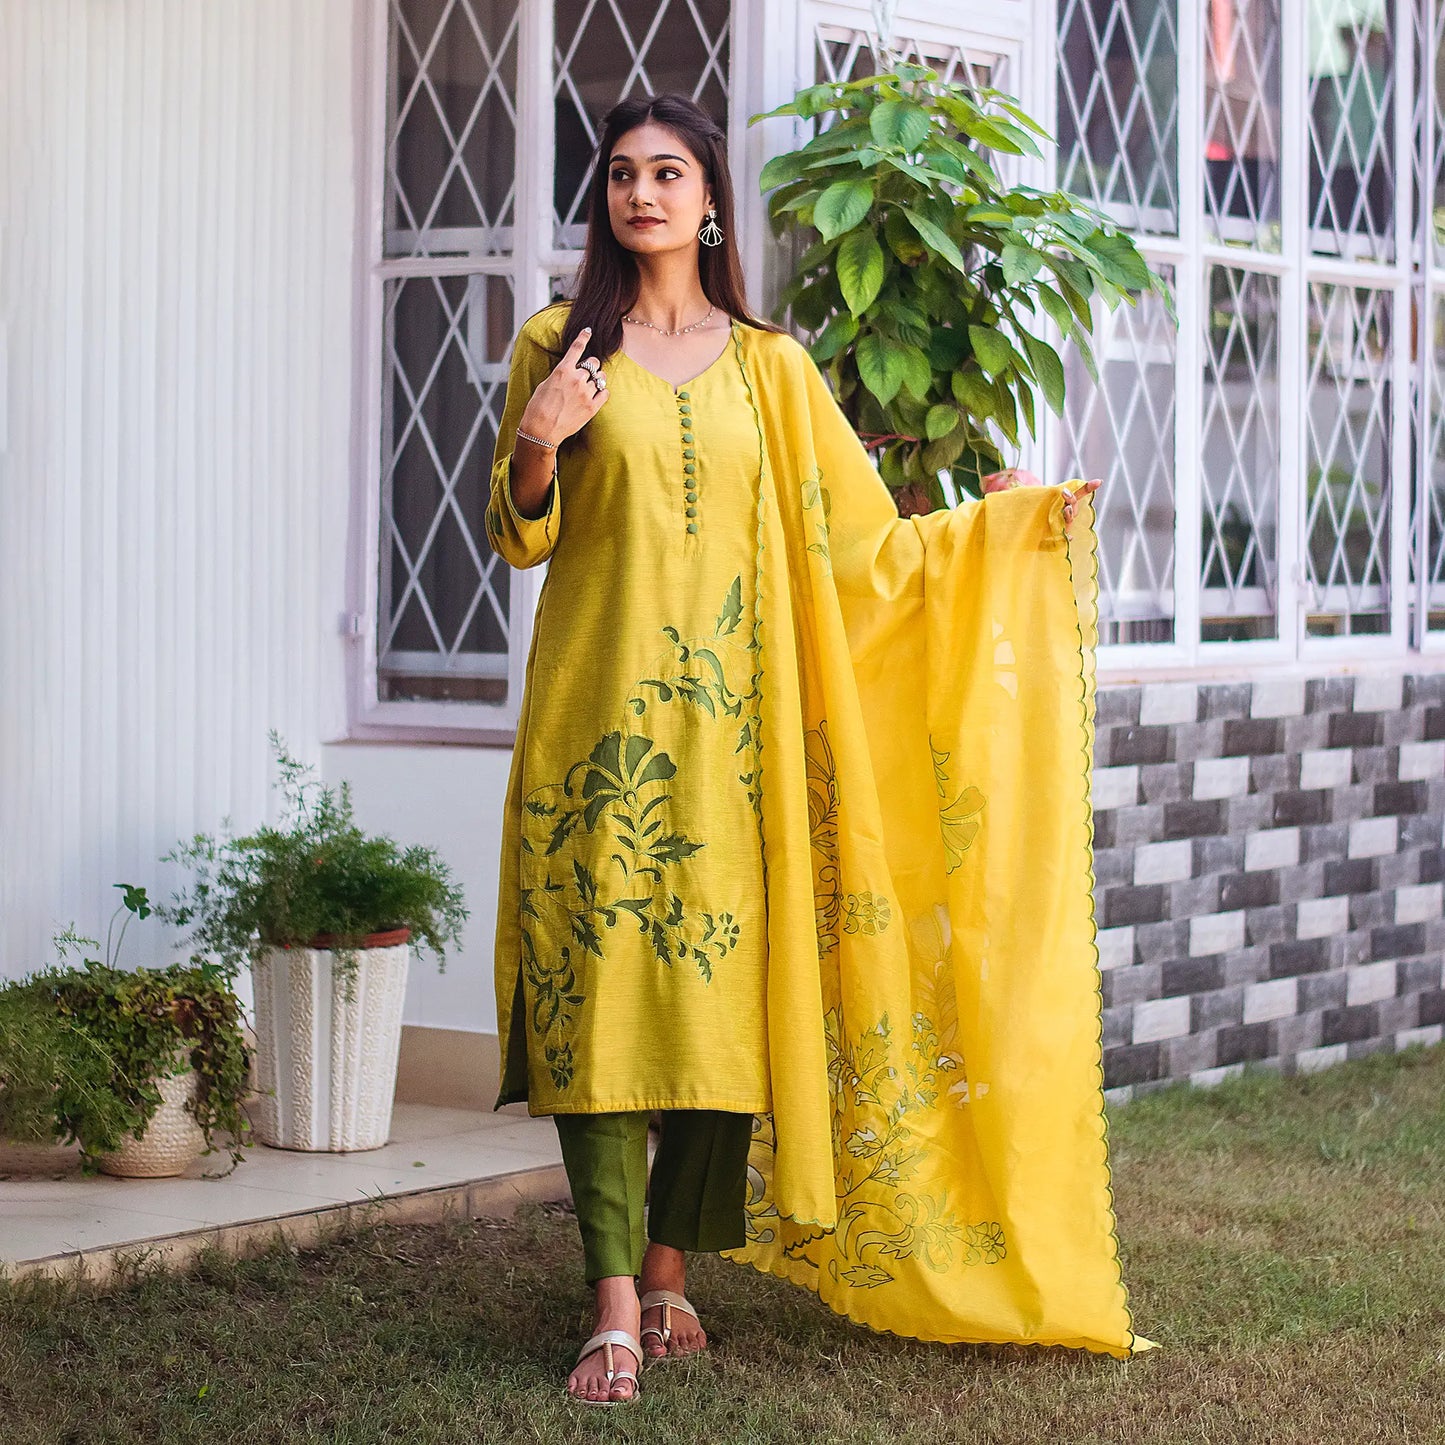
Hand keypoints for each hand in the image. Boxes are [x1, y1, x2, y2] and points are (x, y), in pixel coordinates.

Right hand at [517, 326, 609, 447]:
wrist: (541, 431)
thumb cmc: (538, 408)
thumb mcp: (545, 384)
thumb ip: (560, 375)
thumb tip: (568, 372)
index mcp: (562, 370)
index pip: (577, 348)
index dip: (584, 337)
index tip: (588, 330)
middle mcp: (576, 379)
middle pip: (593, 363)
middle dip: (591, 366)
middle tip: (587, 373)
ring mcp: (585, 393)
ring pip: (601, 378)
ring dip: (597, 379)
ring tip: (591, 386)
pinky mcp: (592, 407)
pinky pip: (605, 393)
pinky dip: (603, 392)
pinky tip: (597, 395)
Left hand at [982, 469, 1100, 534]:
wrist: (1003, 538)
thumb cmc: (1009, 516)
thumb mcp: (1011, 499)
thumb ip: (1013, 487)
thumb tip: (1001, 478)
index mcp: (1053, 503)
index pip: (1075, 495)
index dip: (1087, 488)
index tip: (1099, 482)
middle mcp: (1058, 515)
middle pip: (1073, 507)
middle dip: (1072, 500)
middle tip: (1064, 494)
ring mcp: (1057, 528)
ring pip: (1070, 520)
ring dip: (1069, 514)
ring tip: (1063, 512)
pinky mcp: (1053, 541)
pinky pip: (1063, 539)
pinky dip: (1066, 537)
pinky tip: (1067, 537)